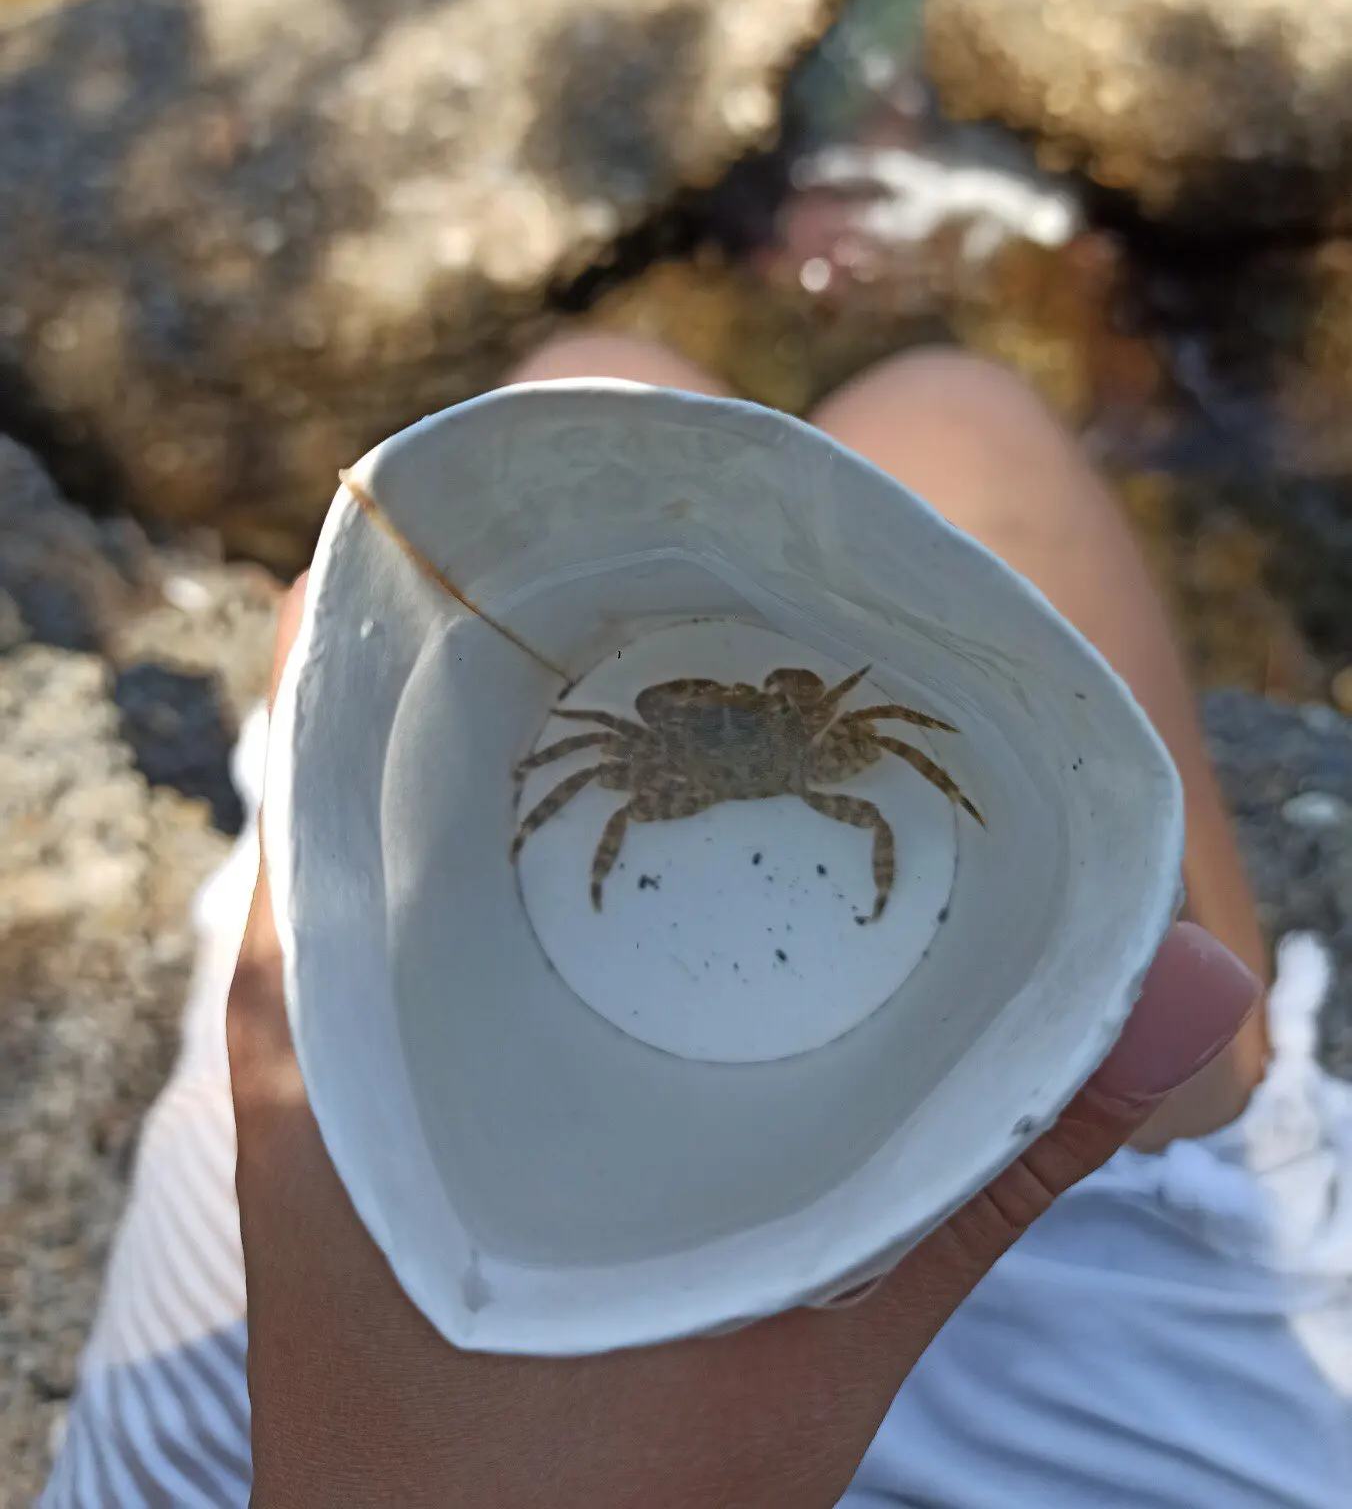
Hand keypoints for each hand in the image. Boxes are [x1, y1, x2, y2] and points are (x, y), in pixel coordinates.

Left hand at [229, 579, 1260, 1508]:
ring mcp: (357, 1037)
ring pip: (444, 810)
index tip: (586, 491)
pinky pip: (471, 907)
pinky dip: (575, 843)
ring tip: (712, 663)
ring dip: (569, 731)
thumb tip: (1204, 984)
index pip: (341, 672)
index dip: (450, 553)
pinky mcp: (409, 1094)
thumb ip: (991, 1144)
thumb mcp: (799, 1317)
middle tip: (711, 567)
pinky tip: (687, 847)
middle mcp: (328, 983)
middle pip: (404, 718)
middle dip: (549, 632)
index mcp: (348, 993)